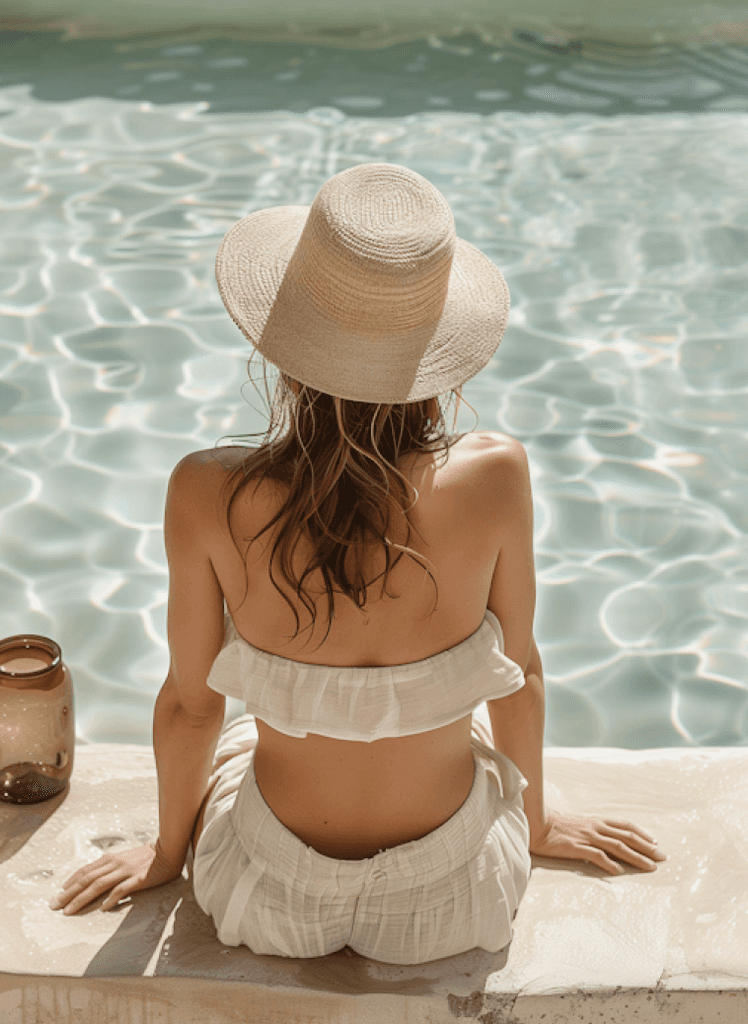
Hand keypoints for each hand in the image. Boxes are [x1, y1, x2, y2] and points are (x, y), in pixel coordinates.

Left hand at [49, 840, 182, 914]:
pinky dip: (110, 898)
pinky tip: (103, 908)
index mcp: (111, 859)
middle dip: (68, 893)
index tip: (59, 893)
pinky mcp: (137, 879)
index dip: (70, 882)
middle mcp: (115, 864)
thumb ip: (111, 867)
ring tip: (69, 911)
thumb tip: (95, 880)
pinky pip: (121, 889)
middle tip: (54, 905)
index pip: (85, 871)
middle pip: (87, 879)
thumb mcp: (125, 858)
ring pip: (98, 885)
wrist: (169, 850)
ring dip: (81, 898)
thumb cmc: (147, 857)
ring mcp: (126, 871)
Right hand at [529, 809, 666, 875]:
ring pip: (617, 846)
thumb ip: (594, 831)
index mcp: (596, 821)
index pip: (625, 825)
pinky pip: (596, 855)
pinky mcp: (576, 846)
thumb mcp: (579, 825)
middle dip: (647, 847)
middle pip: (627, 836)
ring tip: (650, 867)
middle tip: (662, 857)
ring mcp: (587, 836)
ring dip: (636, 857)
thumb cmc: (556, 826)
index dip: (642, 833)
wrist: (536, 824)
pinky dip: (610, 863)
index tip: (656, 842)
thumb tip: (607, 840)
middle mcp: (595, 827)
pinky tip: (620, 871)